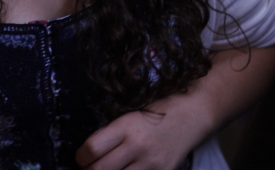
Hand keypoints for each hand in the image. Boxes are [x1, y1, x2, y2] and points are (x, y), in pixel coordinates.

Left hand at [76, 104, 197, 169]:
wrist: (193, 113)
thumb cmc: (160, 110)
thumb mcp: (131, 114)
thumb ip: (113, 133)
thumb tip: (90, 152)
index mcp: (125, 126)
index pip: (91, 149)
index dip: (80, 157)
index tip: (82, 157)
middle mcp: (137, 146)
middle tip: (91, 168)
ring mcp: (151, 164)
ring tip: (109, 169)